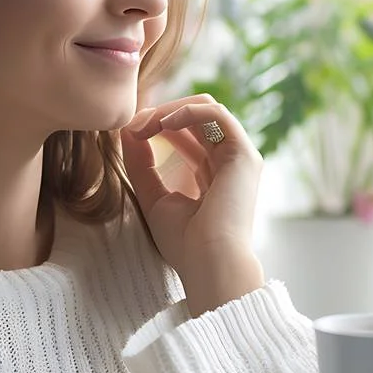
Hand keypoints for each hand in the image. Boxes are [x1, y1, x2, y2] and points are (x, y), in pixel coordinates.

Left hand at [119, 94, 264, 311]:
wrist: (209, 263)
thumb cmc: (185, 243)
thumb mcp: (153, 198)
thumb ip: (141, 164)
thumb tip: (128, 130)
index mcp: (211, 175)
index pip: (186, 135)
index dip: (156, 126)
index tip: (129, 132)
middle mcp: (228, 162)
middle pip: (196, 118)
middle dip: (161, 114)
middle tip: (134, 124)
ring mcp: (239, 157)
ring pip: (207, 109)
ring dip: (171, 110)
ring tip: (145, 123)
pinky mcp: (243, 154)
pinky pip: (217, 114)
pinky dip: (188, 111)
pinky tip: (163, 124)